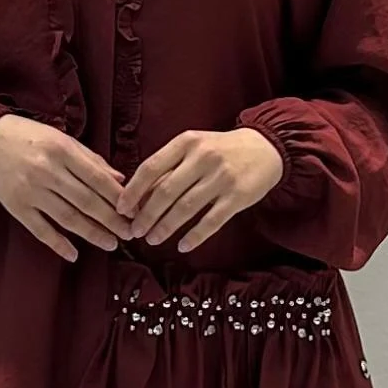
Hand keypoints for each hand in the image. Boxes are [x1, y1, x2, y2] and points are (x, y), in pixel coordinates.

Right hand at [0, 113, 128, 261]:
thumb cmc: (28, 137)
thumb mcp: (61, 138)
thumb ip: (90, 159)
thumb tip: (119, 180)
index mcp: (62, 150)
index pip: (97, 179)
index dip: (119, 198)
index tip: (134, 211)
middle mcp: (47, 171)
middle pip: (87, 201)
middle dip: (112, 220)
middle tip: (130, 233)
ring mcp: (31, 191)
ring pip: (68, 218)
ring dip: (92, 234)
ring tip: (110, 244)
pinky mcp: (16, 206)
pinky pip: (40, 230)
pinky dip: (58, 244)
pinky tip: (73, 255)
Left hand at [114, 127, 283, 254]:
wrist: (266, 148)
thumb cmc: (221, 150)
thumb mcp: (194, 147)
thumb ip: (170, 166)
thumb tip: (138, 196)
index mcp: (186, 142)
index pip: (151, 168)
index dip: (133, 191)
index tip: (121, 209)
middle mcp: (203, 157)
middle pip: (165, 191)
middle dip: (146, 215)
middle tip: (135, 231)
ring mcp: (222, 177)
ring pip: (186, 208)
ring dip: (166, 227)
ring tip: (153, 240)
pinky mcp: (238, 197)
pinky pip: (212, 221)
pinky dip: (195, 236)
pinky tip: (183, 246)